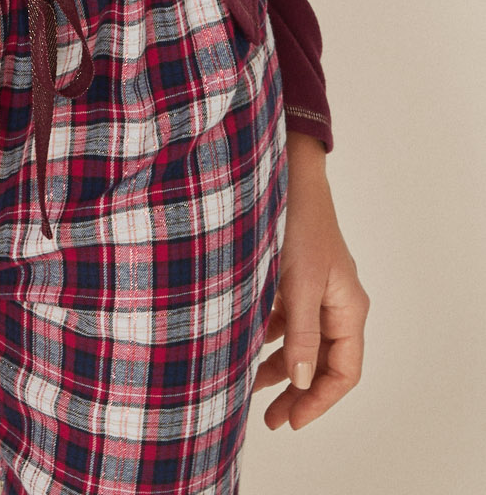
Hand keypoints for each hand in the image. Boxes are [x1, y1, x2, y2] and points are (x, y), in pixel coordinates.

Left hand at [254, 130, 368, 429]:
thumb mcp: (299, 282)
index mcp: (348, 306)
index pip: (345, 370)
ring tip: (243, 386)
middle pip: (321, 361)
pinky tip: (240, 344)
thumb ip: (301, 333)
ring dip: (275, 365)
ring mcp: (312, 287)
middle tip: (269, 420)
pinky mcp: (290, 274)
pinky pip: (282, 317)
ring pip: (298, 341)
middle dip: (296, 391)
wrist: (281, 169)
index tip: (292, 420)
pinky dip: (264, 335)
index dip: (320, 401)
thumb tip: (303, 381)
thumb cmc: (296, 220)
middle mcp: (334, 300)